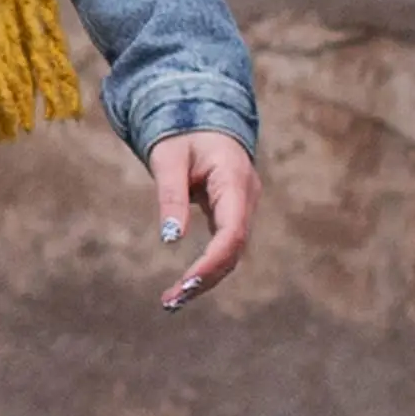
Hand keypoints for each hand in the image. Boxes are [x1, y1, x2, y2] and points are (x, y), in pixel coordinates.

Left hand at [148, 133, 262, 310]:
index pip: (232, 232)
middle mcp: (245, 197)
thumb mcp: (168, 159)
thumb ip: (171, 195)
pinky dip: (206, 267)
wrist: (201, 114)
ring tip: (172, 300)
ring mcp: (242, 206)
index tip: (186, 284)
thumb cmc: (182, 132)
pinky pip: (224, 246)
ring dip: (206, 278)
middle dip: (206, 278)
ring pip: (231, 252)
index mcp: (234, 180)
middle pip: (234, 250)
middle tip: (171, 301)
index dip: (211, 262)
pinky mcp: (232, 212)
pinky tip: (185, 285)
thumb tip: (169, 239)